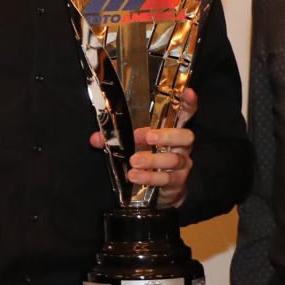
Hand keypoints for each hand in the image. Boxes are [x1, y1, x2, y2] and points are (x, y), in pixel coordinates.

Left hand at [90, 88, 197, 208]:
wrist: (161, 191)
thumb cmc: (149, 160)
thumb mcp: (133, 146)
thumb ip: (116, 140)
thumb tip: (95, 138)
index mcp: (172, 132)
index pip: (186, 114)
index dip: (189, 104)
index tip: (188, 93)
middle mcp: (182, 147)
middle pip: (186, 136)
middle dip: (167, 135)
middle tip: (148, 137)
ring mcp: (181, 164)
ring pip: (174, 159)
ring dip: (152, 160)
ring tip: (133, 161)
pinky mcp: (177, 182)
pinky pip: (166, 179)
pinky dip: (149, 177)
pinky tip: (135, 176)